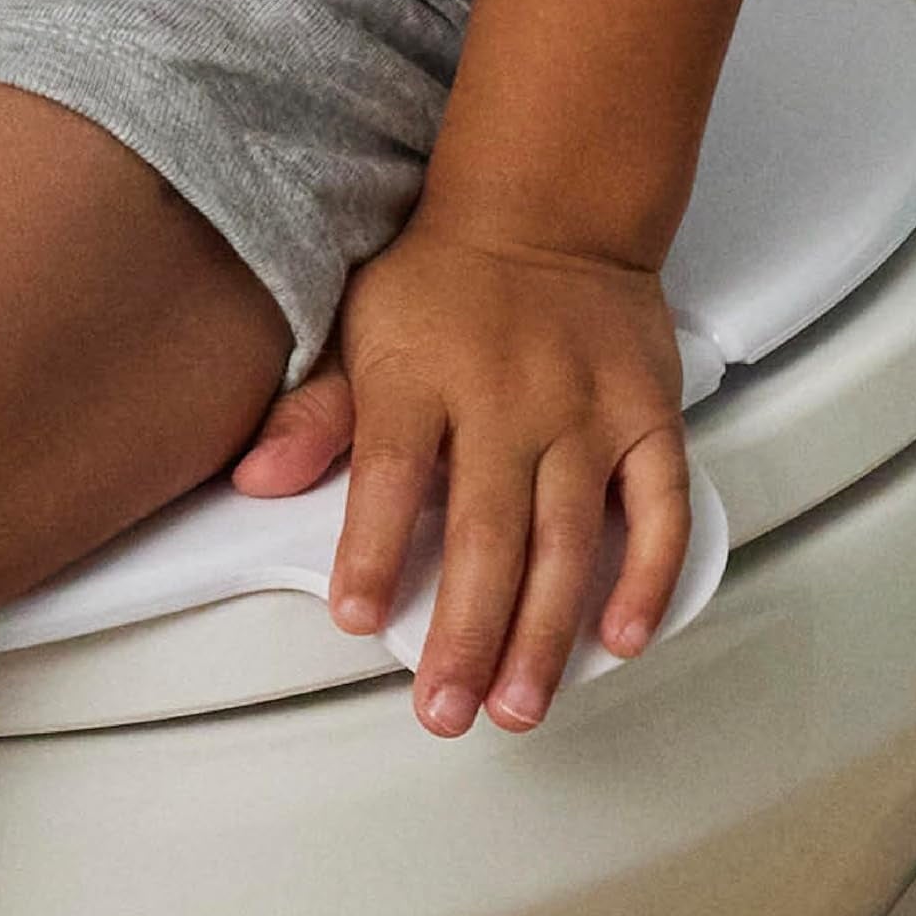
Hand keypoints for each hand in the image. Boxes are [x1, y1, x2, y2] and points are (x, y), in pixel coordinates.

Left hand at [232, 214, 690, 736]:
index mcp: (422, 374)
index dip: (375, 551)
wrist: (552, 206)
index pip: (391, 473)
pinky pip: (660, 505)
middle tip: (447, 709)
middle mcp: (508, 398)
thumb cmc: (447, 275)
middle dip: (466, 632)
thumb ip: (314, 409)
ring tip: (520, 704)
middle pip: (486, 531)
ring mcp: (585, 411)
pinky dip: (648, 574)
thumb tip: (256, 480)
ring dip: (544, 630)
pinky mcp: (648, 415)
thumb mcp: (360, 322)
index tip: (360, 618)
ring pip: (567, 537)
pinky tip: (622, 633)